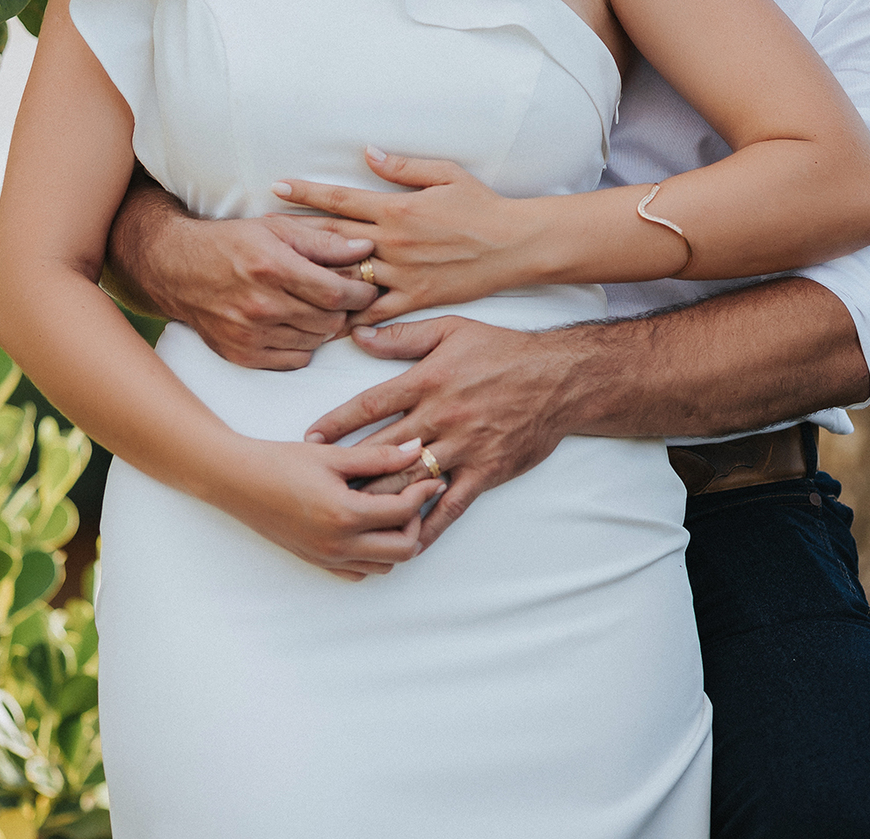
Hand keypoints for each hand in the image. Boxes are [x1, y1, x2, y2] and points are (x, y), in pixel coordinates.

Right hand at [118, 206, 379, 369]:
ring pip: (315, 342)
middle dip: (347, 310)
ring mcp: (249, 334)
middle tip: (348, 298)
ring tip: (320, 308)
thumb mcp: (276, 228)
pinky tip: (297, 325)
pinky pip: (294, 360)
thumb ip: (323, 240)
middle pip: (329, 321)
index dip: (362, 293)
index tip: (368, 287)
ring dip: (326, 328)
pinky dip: (304, 346)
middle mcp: (261, 304)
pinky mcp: (241, 354)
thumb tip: (364, 250)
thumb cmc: (232, 242)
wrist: (177, 268)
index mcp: (273, 267)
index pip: (337, 293)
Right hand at [216, 433, 445, 579]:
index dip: (423, 492)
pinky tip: (368, 527)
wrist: (237, 480)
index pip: (403, 513)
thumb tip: (418, 448)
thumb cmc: (281, 461)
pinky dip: (373, 556)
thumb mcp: (333, 455)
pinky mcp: (315, 561)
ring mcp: (326, 558)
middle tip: (413, 497)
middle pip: (402, 550)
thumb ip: (380, 455)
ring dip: (396, 541)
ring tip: (392, 510)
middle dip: (416, 523)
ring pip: (383, 565)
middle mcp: (339, 545)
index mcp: (345, 515)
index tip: (431, 475)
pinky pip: (358, 572)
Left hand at [270, 150, 546, 319]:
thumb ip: (402, 167)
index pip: (341, 199)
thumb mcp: (445, 175)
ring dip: (314, 277)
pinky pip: (375, 312)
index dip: (306, 193)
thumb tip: (367, 153)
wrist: (515, 244)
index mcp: (397, 209)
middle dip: (296, 235)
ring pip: (347, 277)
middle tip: (262, 235)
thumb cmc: (482, 205)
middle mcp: (393, 242)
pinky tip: (323, 320)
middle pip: (333, 239)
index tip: (277, 187)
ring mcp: (403, 274)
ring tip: (281, 279)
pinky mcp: (416, 299)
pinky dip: (348, 316)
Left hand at [303, 317, 577, 549]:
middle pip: (382, 449)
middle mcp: (440, 416)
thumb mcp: (452, 330)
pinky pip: (450, 505)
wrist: (559, 378)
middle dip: (347, 469)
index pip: (370, 404)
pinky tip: (406, 541)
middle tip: (317, 488)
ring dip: (378, 499)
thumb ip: (404, 336)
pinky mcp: (485, 471)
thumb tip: (360, 335)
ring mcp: (463, 447)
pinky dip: (426, 525)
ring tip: (347, 517)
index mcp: (428, 380)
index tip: (309, 439)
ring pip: (410, 480)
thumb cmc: (503, 350)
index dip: (336, 423)